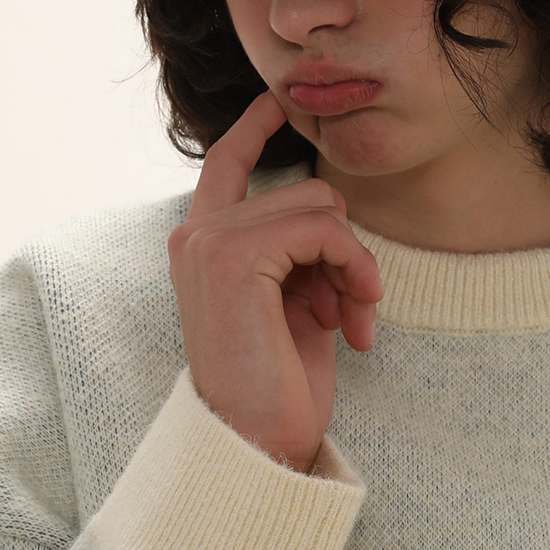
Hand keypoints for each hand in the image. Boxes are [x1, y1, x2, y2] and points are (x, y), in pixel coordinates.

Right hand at [167, 92, 381, 470]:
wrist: (256, 444)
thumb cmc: (278, 388)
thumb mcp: (291, 307)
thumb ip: (296, 254)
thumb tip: (329, 211)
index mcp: (201, 247)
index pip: (226, 164)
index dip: (255, 127)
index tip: (279, 104)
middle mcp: (195, 236)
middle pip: (307, 190)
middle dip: (345, 250)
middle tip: (349, 312)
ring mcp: (208, 242)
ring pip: (321, 207)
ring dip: (354, 266)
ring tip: (348, 322)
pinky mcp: (233, 257)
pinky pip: (322, 229)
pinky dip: (353, 271)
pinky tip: (351, 324)